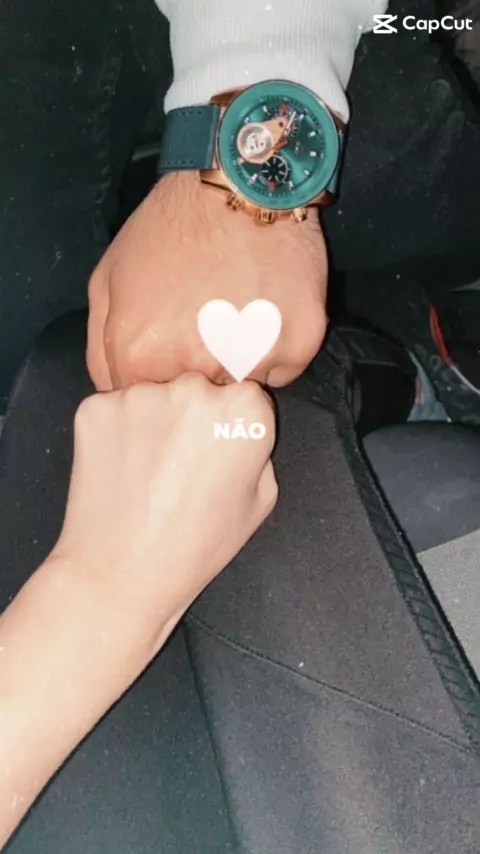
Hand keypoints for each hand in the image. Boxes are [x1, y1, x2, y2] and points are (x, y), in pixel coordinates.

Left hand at [51, 373, 276, 648]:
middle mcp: (193, 389)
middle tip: (182, 462)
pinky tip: (120, 468)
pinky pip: (114, 408)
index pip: (245, 394)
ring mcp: (140, 395)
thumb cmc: (198, 545)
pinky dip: (116, 430)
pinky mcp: (95, 406)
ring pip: (154, 395)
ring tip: (148, 471)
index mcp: (245, 410)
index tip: (220, 450)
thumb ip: (258, 449)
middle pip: (198, 387)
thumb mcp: (261, 501)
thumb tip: (237, 425)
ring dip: (153, 421)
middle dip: (192, 414)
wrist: (121, 574)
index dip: (234, 422)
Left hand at [87, 172, 327, 389]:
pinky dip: (275, 351)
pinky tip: (266, 309)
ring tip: (237, 311)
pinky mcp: (300, 344)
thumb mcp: (108, 281)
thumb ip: (102, 351)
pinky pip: (283, 372)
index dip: (161, 385)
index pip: (149, 411)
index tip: (171, 358)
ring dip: (237, 365)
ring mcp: (253, 357)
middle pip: (198, 406)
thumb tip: (118, 394)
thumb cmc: (168, 229)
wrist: (238, 181)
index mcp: (142, 357)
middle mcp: (197, 367)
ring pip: (242, 392)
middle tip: (205, 328)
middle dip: (198, 377)